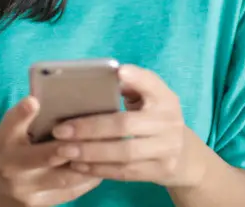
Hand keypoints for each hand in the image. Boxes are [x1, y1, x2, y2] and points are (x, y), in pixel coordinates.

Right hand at [0, 96, 102, 206]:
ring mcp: (26, 191)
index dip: (22, 113)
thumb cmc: (2, 151)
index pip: (11, 126)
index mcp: (3, 142)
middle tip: (97, 132)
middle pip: (45, 156)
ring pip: (64, 178)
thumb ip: (22, 117)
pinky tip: (100, 167)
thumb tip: (41, 98)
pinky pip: (69, 193)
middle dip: (73, 145)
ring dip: (88, 164)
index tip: (34, 101)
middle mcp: (12, 168)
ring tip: (108, 149)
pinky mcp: (39, 206)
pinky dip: (87, 180)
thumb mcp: (5, 130)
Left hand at [51, 64, 203, 186]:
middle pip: (125, 125)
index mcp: (164, 97)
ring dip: (90, 152)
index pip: (152, 83)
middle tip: (61, 130)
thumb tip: (95, 78)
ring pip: (124, 152)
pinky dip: (99, 169)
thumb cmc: (154, 118)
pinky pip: (125, 172)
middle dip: (90, 128)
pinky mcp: (160, 170)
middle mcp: (169, 121)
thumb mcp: (150, 98)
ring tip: (64, 150)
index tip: (118, 71)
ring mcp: (167, 149)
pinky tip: (79, 165)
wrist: (184, 155)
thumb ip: (129, 86)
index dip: (136, 78)